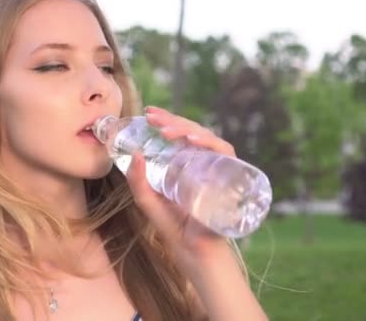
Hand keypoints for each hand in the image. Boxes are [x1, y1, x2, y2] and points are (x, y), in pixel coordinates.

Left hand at [124, 106, 235, 268]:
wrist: (195, 252)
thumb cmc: (175, 228)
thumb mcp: (149, 203)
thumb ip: (138, 183)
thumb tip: (134, 154)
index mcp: (187, 164)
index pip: (180, 136)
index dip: (167, 121)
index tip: (149, 113)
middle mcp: (204, 162)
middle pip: (192, 132)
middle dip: (172, 120)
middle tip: (152, 117)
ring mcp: (218, 168)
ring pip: (206, 137)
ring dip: (186, 128)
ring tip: (165, 129)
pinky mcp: (230, 176)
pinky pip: (224, 151)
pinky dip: (208, 142)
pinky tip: (191, 139)